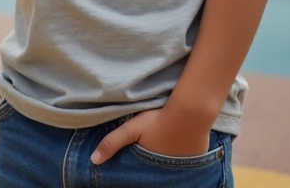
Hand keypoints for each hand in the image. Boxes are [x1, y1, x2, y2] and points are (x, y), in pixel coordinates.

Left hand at [90, 107, 209, 165]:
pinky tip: (174, 147)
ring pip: (169, 169)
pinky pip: (182, 163)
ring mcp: (183, 167)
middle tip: (145, 156)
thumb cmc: (159, 120)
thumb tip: (93, 160)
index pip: (139, 177)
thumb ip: (112, 143)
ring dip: (163, 164)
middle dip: (147, 169)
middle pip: (154, 173)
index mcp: (151, 167)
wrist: (191, 113)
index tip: (130, 168)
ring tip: (159, 152)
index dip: (134, 173)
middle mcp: (168, 172)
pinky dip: (177, 159)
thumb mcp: (132, 129)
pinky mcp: (196, 160)